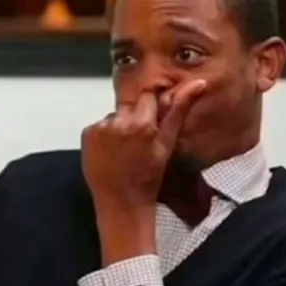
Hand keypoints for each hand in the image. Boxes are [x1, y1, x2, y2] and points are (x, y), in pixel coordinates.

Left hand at [81, 80, 205, 262]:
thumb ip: (179, 111)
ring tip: (123, 149)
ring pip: (114, 116)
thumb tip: (199, 82)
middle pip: (129, 106)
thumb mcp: (167, 145)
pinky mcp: (87, 134)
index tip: (152, 121)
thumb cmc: (149, 177)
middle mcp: (119, 120)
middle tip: (138, 140)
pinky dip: (104, 135)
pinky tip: (110, 152)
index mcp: (142, 122)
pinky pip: (99, 126)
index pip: (148, 96)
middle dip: (135, 117)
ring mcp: (100, 127)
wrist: (122, 203)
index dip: (150, 108)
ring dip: (119, 127)